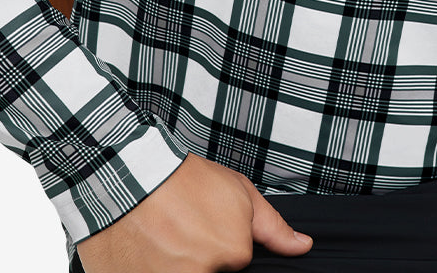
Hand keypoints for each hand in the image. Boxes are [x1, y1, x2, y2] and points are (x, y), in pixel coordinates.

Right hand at [76, 152, 312, 271]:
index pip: (236, 261)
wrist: (132, 173)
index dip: (221, 241)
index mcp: (233, 253)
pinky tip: (146, 250)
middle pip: (209, 270)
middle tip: (182, 230)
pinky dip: (151, 268)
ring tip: (163, 237)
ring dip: (173, 262)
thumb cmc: (186, 180)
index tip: (204, 224)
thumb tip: (303, 247)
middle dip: (198, 255)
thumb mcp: (239, 192)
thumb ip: (272, 227)